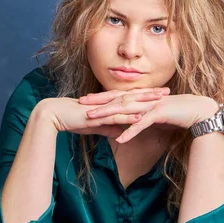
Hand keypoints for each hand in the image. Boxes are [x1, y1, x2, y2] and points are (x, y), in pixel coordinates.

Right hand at [38, 87, 170, 138]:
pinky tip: (140, 117)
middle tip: (168, 91)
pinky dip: (129, 117)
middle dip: (151, 94)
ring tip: (160, 101)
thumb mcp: (95, 125)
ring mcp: (103, 107)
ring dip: (144, 102)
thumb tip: (120, 131)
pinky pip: (116, 116)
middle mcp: (107, 101)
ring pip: (128, 104)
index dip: (146, 94)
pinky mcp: (97, 115)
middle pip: (133, 96)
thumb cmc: (72, 119)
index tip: (161, 93)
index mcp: (108, 102)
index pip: (130, 96)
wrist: (55, 115)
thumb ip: (108, 127)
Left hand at [79, 91, 218, 143]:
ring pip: (125, 109)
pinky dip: (130, 131)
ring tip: (92, 118)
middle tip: (80, 104)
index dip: (101, 97)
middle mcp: (144, 99)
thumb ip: (143, 116)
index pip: (117, 96)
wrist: (199, 110)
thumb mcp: (157, 113)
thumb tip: (132, 121)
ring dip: (108, 114)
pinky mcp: (159, 114)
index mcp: (142, 97)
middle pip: (116, 100)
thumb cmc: (178, 112)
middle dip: (98, 102)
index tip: (85, 99)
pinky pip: (141, 124)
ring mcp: (151, 105)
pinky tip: (119, 140)